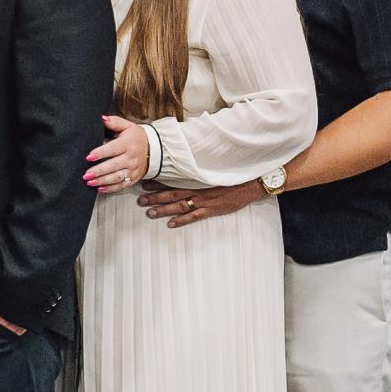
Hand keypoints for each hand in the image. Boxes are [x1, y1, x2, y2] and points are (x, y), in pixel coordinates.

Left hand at [81, 113, 154, 194]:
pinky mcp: (133, 178)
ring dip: (103, 181)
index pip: (113, 149)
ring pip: (117, 177)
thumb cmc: (136, 137)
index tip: (89, 157)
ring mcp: (133, 170)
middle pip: (113, 166)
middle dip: (99, 171)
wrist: (153, 149)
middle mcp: (132, 158)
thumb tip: (102, 118)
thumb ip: (114, 122)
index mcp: (128, 144)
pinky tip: (100, 188)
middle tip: (86, 174)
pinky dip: (111, 188)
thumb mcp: (127, 126)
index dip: (100, 153)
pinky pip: (122, 185)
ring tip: (90, 182)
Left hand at [139, 178, 264, 230]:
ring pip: (179, 205)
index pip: (174, 180)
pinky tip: (170, 224)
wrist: (250, 184)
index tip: (145, 183)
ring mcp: (205, 201)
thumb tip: (185, 167)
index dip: (158, 183)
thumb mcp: (214, 170)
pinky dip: (182, 220)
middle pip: (172, 194)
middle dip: (155, 197)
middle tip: (140, 200)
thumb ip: (199, 170)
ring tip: (149, 212)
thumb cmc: (232, 176)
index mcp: (197, 179)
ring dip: (163, 209)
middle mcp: (198, 189)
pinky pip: (194, 216)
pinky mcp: (212, 210)